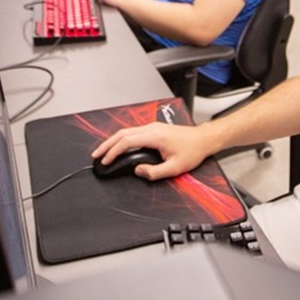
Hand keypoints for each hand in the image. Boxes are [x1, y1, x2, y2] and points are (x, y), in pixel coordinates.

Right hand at [91, 121, 215, 180]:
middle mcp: (151, 128)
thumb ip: (154, 172)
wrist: (203, 139)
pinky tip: (118, 146)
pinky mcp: (154, 129)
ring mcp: (152, 127)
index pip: (126, 141)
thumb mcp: (174, 168)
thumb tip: (138, 171)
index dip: (113, 151)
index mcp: (154, 136)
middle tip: (96, 156)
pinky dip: (121, 139)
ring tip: (103, 152)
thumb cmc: (192, 151)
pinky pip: (132, 132)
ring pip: (126, 131)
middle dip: (107, 145)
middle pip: (122, 134)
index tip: (105, 160)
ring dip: (113, 141)